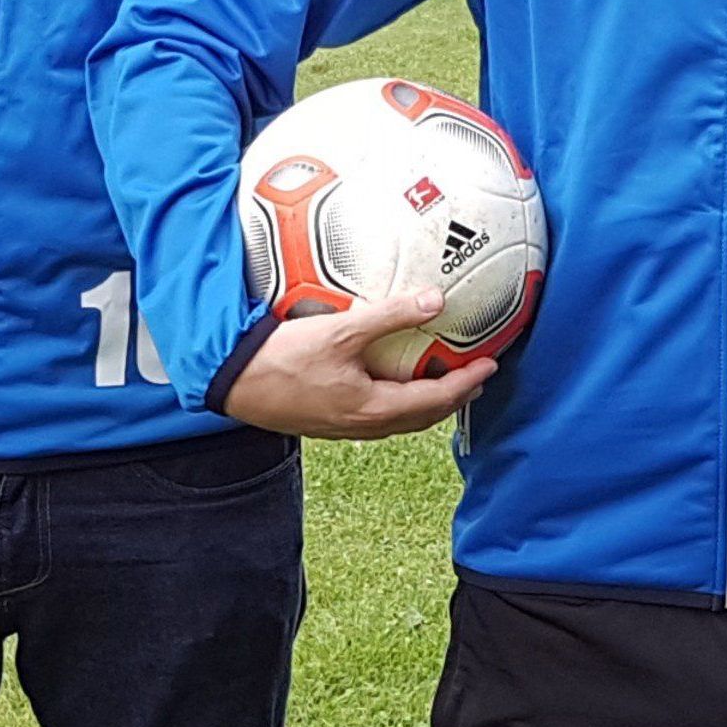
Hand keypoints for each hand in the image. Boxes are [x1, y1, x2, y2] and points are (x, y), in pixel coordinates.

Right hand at [220, 287, 495, 439]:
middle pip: (422, 417)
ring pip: (399, 419)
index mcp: (374, 409)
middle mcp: (364, 425)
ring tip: (439, 378)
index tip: (491, 365)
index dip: (467, 383)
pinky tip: (388, 379)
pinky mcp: (328, 421)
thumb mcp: (340, 331)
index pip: (436, 401)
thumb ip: (389, 315)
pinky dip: (397, 400)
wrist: (235, 384)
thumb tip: (435, 299)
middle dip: (453, 397)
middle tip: (475, 375)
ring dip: (426, 402)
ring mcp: (345, 427)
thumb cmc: (284, 358)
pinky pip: (377, 415)